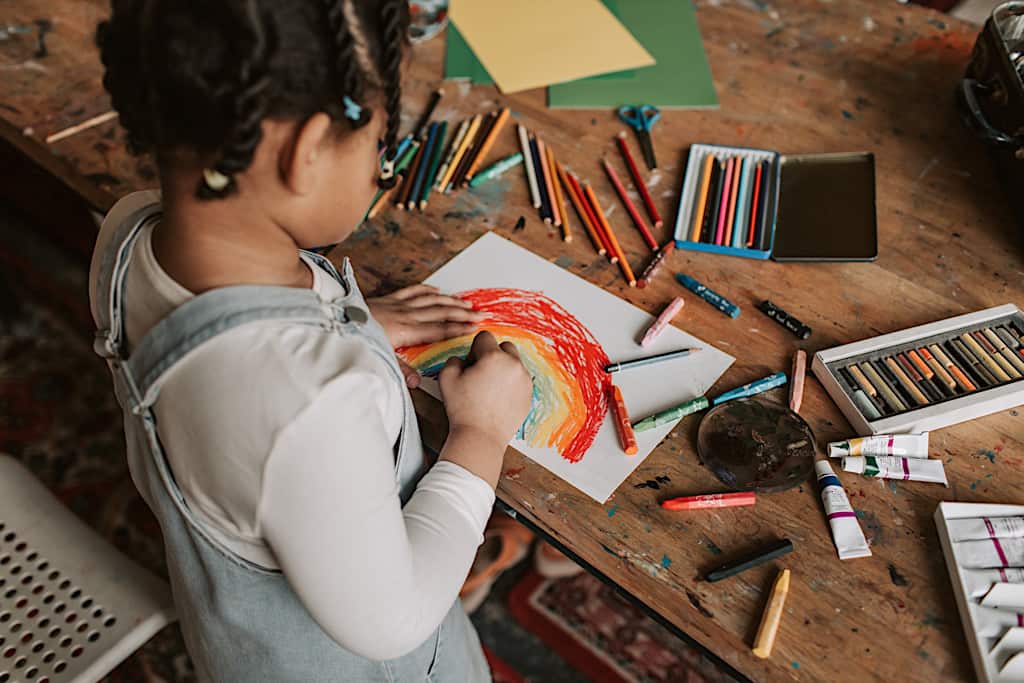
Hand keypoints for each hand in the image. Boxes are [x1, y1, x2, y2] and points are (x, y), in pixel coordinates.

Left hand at [368, 285, 483, 386]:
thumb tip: (418, 383)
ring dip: (450, 301)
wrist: (337, 318)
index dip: (458, 328)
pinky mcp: (388, 298)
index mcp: (406, 331)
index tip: (475, 326)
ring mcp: (398, 304)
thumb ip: (400, 370)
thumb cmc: (357, 338)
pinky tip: (436, 290)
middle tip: (479, 313)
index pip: (439, 329)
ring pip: (430, 300)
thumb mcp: (379, 358)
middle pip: (440, 312)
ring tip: (465, 302)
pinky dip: (427, 289)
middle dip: (462, 313)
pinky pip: (412, 290)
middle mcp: (406, 314)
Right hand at [438, 331, 533, 455]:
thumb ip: (454, 359)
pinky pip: (520, 380)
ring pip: (514, 363)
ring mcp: (524, 380)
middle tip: (481, 373)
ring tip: (489, 387)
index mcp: (494, 357)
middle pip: (504, 347)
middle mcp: (513, 365)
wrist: (480, 437)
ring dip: (503, 368)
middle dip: (493, 355)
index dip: (475, 349)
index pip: (485, 337)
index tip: (471, 363)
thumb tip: (463, 359)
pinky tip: (498, 397)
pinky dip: (511, 383)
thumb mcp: (446, 378)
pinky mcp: (529, 394)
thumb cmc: (463, 410)